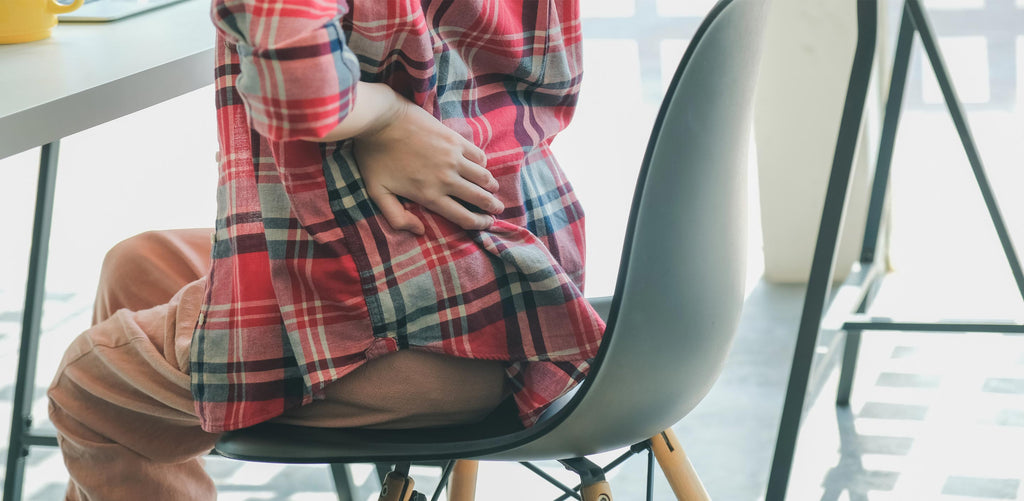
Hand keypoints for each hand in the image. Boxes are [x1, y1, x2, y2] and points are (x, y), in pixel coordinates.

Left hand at [352, 96, 502, 234]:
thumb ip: (396, 218)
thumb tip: (420, 231)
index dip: (479, 224)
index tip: (486, 224)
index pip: (463, 217)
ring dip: (491, 186)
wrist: (380, 119)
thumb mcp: (377, 193)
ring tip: (493, 189)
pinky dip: (483, 164)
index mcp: (430, 196)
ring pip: (483, 177)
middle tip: (497, 209)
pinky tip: (481, 166)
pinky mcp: (455, 140)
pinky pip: (478, 156)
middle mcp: (446, 179)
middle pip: (480, 199)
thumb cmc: (374, 157)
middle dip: (492, 207)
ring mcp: (453, 158)